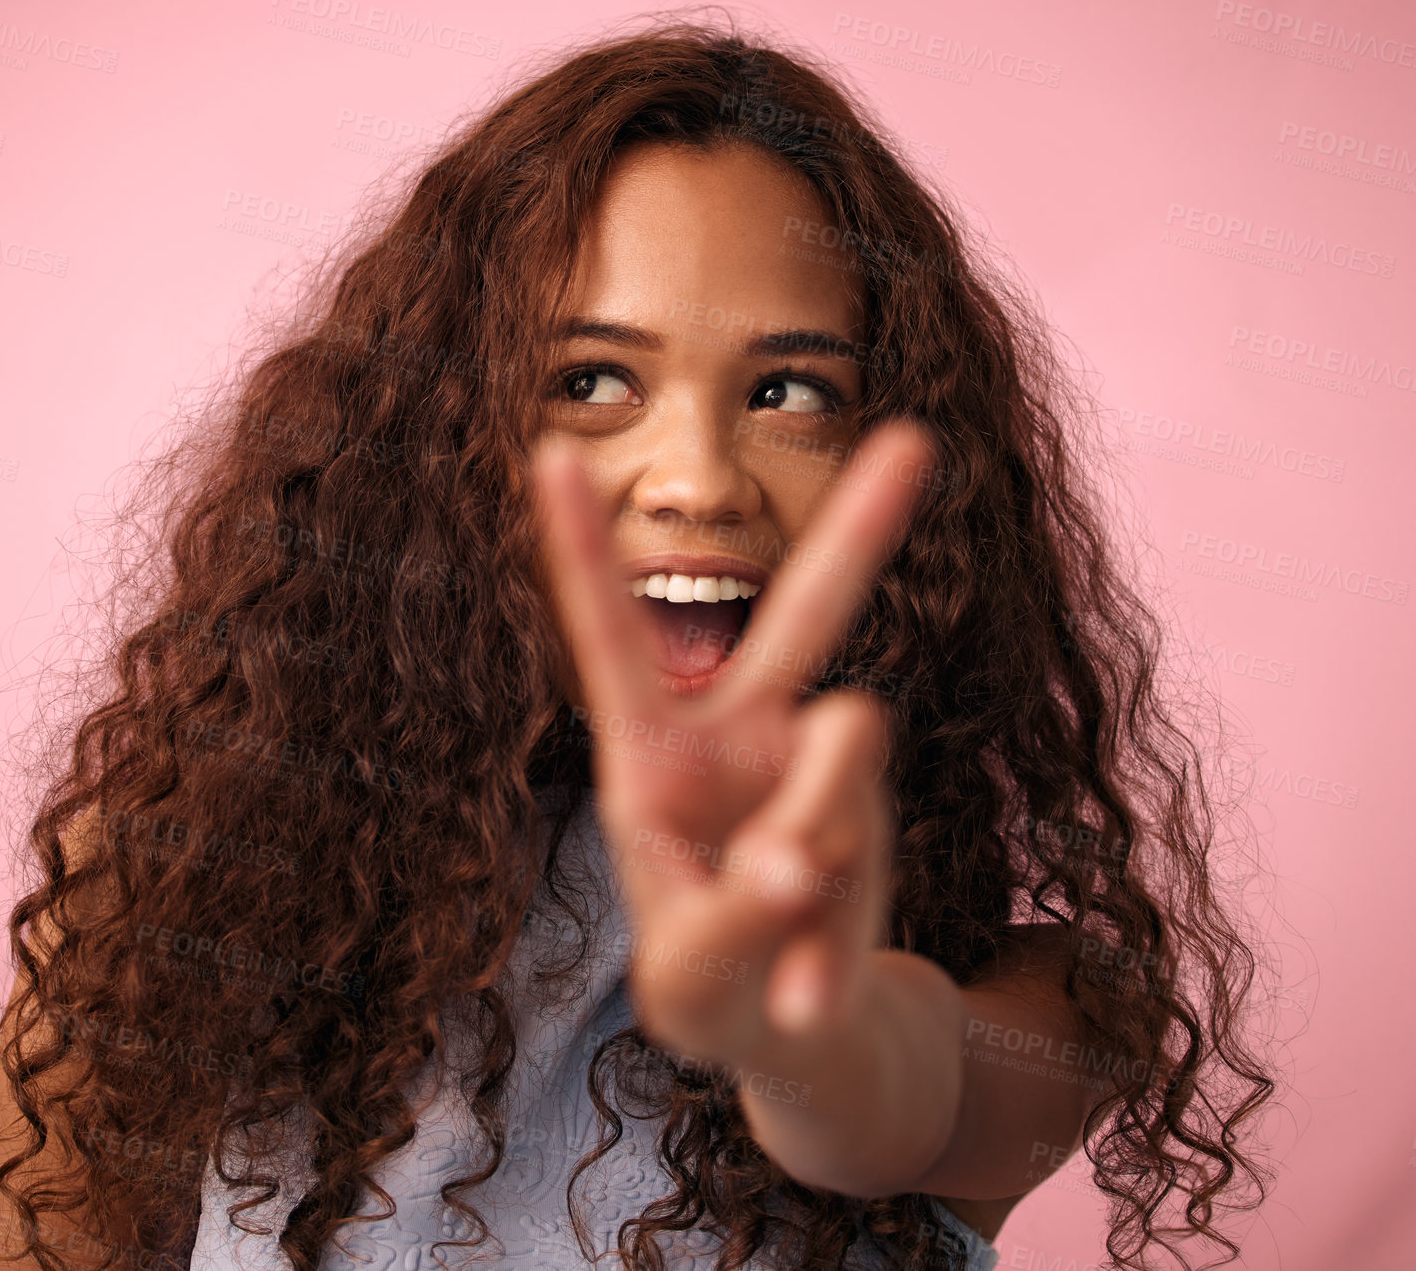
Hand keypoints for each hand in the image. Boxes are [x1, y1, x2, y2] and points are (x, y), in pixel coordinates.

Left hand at [531, 420, 936, 1069]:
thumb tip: (798, 859)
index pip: (615, 637)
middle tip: (919, 436)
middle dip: (863, 526)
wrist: (784, 1028)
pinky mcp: (874, 809)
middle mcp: (745, 734)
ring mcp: (818, 765)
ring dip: (813, 832)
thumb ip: (735, 916)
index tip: (547, 448)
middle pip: (809, 615)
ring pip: (845, 743)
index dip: (582, 548)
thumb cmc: (706, 981)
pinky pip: (867, 831)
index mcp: (654, 751)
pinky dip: (829, 931)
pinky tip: (800, 992)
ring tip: (776, 917)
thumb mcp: (690, 972)